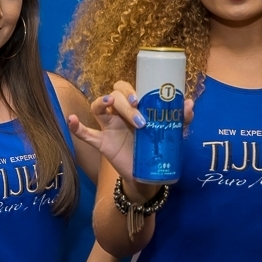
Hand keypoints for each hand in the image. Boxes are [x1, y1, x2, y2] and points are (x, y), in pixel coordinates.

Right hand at [67, 80, 193, 180]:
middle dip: (124, 101)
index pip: (127, 87)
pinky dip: (76, 127)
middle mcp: (119, 113)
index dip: (131, 89)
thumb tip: (189, 104)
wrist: (148, 174)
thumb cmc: (156, 147)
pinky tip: (71, 120)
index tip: (141, 98)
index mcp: (135, 107)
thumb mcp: (171, 133)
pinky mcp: (102, 143)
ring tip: (109, 104)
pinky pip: (85, 134)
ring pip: (97, 107)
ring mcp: (108, 127)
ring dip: (103, 103)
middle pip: (114, 95)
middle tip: (138, 115)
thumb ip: (180, 119)